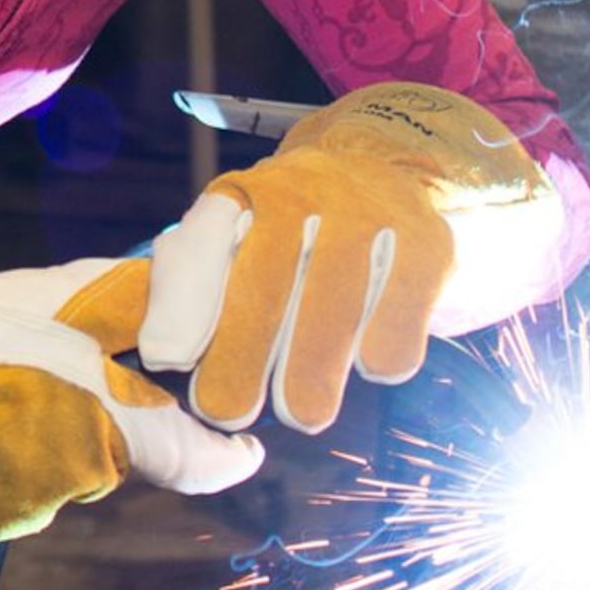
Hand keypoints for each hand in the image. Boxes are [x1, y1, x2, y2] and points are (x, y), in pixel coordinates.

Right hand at [0, 159, 263, 540]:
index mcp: (108, 435)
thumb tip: (163, 279)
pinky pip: (0, 483)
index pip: (194, 458)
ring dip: (35, 432)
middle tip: (55, 365)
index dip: (226, 455)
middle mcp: (72, 488)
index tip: (248, 453)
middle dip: (94, 415)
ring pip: (51, 469)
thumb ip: (121, 302)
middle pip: (108, 452)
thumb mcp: (57, 300)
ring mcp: (17, 509)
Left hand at [124, 82, 555, 434]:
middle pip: (269, 277)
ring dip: (314, 364)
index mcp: (245, 193)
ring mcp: (369, 211)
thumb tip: (162, 354)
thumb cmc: (290, 234)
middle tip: (226, 410)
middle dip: (244, 350)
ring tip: (302, 415)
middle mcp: (304, 189)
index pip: (205, 240)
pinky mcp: (427, 242)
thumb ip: (190, 288)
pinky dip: (383, 350)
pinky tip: (368, 365)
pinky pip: (401, 310)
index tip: (167, 356)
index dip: (184, 298)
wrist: (391, 173)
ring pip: (337, 299)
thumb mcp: (234, 242)